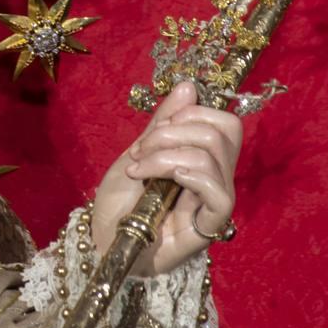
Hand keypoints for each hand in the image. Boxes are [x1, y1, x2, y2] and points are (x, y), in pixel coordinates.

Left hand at [88, 82, 242, 275]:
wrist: (103, 241)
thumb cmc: (119, 202)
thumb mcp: (137, 153)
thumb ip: (162, 124)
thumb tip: (189, 86)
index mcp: (201, 157)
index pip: (223, 122)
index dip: (190, 114)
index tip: (151, 133)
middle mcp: (215, 177)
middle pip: (224, 131)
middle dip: (174, 131)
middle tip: (140, 152)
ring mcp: (214, 201)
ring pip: (214, 155)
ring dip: (167, 154)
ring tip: (138, 170)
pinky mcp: (210, 226)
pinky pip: (220, 193)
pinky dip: (190, 176)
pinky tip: (165, 181)